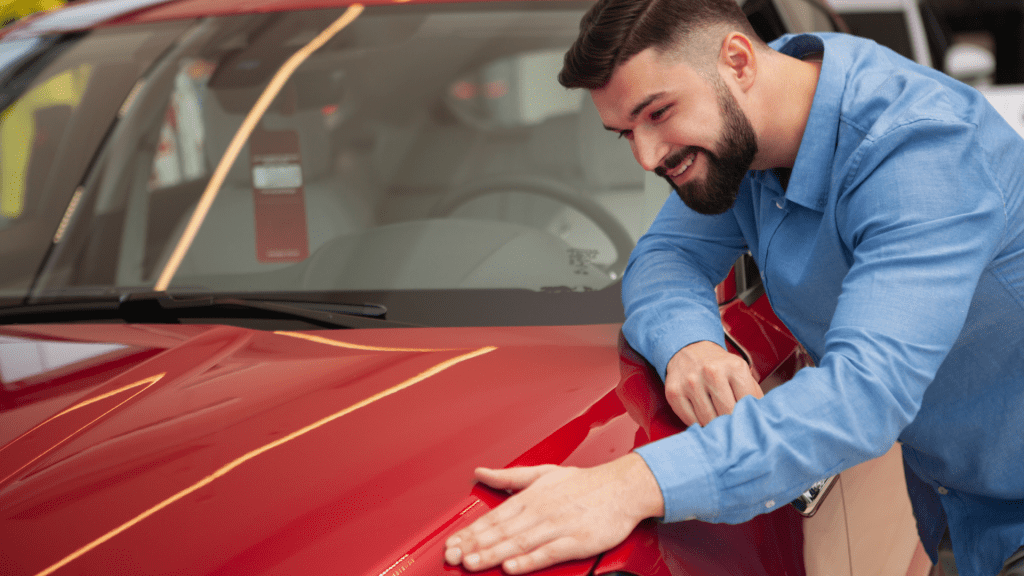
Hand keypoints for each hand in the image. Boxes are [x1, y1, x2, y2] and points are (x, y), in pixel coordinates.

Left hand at [443, 453, 663, 573]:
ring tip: (472, 563)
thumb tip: (481, 472)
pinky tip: (512, 566)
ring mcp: (557, 526)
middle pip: (501, 531)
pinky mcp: (576, 541)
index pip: (493, 517)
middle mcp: (540, 511)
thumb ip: (509, 477)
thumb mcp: (542, 473)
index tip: (452, 543)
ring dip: (493, 554)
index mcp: (531, 496)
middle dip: (474, 546)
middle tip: (452, 557)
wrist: (623, 487)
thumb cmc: (584, 484)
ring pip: (519, 542)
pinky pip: (548, 552)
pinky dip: (529, 560)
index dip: (471, 532)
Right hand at [665, 340, 761, 426]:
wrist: (690, 350)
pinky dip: (697, 424)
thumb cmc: (720, 367)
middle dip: (731, 424)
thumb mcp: (741, 373)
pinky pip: (689, 420)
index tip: (748, 425)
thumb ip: (754, 396)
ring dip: (713, 426)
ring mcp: (690, 382)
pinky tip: (701, 416)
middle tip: (733, 428)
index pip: (746, 405)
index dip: (748, 418)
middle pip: (726, 414)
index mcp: (734, 367)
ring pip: (707, 420)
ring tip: (717, 422)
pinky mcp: (674, 392)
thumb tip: (764, 421)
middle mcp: (711, 372)